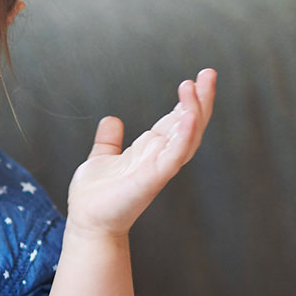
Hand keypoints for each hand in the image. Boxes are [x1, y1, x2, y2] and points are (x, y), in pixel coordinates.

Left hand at [66, 69, 216, 237]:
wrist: (86, 222)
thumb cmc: (95, 196)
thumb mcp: (102, 158)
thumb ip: (110, 140)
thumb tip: (112, 120)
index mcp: (151, 151)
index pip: (177, 121)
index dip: (188, 101)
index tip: (197, 78)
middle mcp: (160, 158)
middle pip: (190, 125)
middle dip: (202, 100)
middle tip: (209, 73)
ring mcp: (159, 169)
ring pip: (187, 137)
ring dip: (194, 111)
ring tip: (195, 86)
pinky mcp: (153, 179)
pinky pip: (175, 156)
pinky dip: (184, 136)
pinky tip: (189, 116)